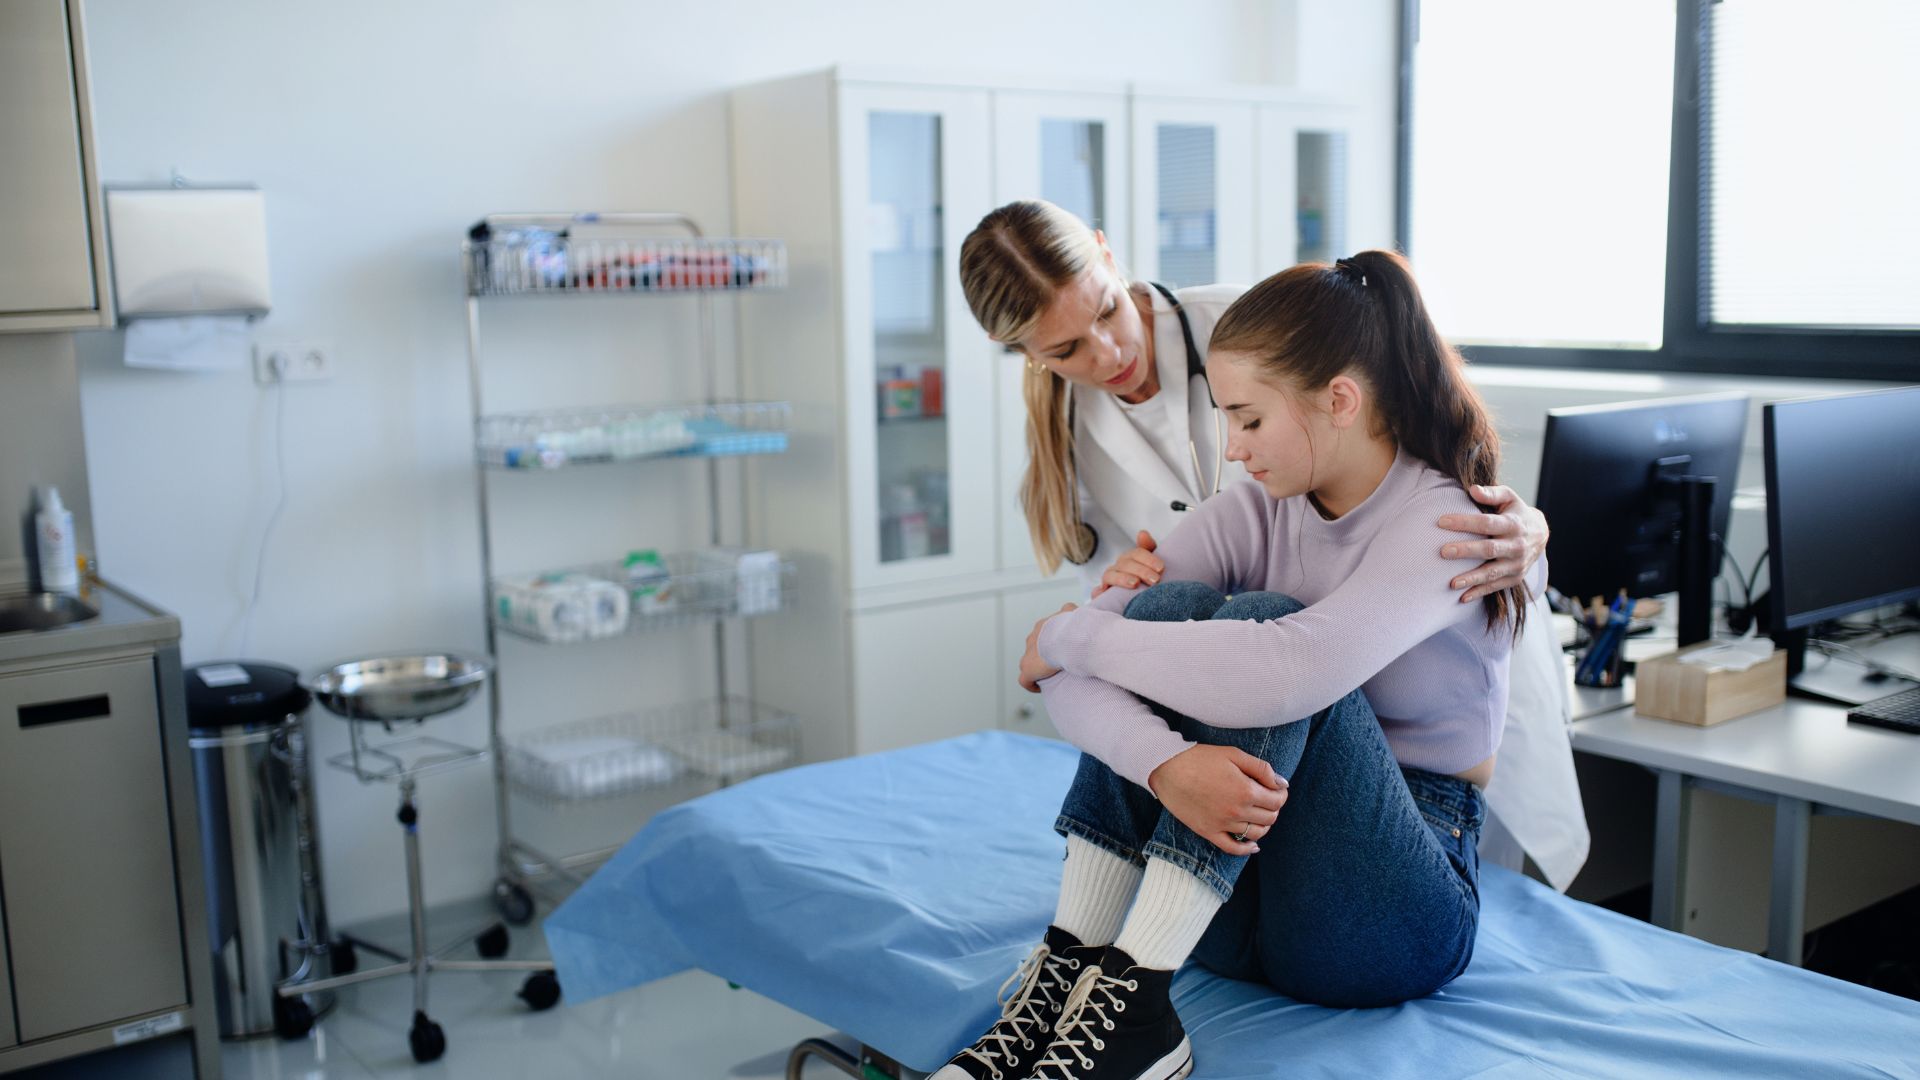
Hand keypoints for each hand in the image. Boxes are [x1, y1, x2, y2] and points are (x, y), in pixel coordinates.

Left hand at [1018, 603, 1076, 692]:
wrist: (1065, 638)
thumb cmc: (1072, 628)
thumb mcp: (1074, 613)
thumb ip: (1074, 611)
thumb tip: (1081, 609)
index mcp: (1043, 626)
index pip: (1044, 633)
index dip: (1052, 642)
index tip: (1061, 648)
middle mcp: (1033, 638)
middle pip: (1036, 647)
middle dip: (1044, 654)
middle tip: (1057, 662)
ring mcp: (1028, 654)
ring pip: (1030, 662)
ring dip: (1038, 668)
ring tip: (1050, 675)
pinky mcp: (1027, 669)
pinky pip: (1025, 680)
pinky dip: (1031, 684)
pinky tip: (1038, 687)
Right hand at [1092, 530, 1163, 597]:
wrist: (1144, 603)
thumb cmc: (1149, 581)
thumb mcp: (1154, 566)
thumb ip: (1149, 548)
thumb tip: (1142, 533)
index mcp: (1131, 559)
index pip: (1137, 553)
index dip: (1148, 559)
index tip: (1161, 568)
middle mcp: (1119, 567)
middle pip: (1126, 564)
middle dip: (1141, 570)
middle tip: (1155, 580)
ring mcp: (1109, 580)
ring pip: (1110, 575)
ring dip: (1122, 578)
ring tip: (1135, 584)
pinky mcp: (1102, 595)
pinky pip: (1097, 592)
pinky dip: (1098, 592)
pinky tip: (1103, 593)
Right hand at [1146, 745, 1288, 855]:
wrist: (1167, 768)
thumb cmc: (1200, 758)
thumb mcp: (1234, 754)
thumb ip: (1261, 768)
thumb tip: (1281, 783)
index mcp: (1246, 790)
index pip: (1277, 801)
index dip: (1281, 795)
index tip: (1277, 789)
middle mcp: (1237, 811)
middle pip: (1269, 818)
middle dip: (1274, 808)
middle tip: (1268, 799)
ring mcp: (1223, 824)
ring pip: (1256, 834)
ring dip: (1263, 825)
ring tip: (1258, 815)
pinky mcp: (1209, 832)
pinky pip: (1233, 848)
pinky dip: (1247, 849)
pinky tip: (1252, 845)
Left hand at [1436, 485, 1549, 602]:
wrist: (1540, 535)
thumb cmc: (1516, 513)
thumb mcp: (1509, 498)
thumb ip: (1492, 494)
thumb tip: (1472, 490)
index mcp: (1513, 524)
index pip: (1487, 523)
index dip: (1465, 522)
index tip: (1441, 521)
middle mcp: (1517, 546)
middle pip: (1489, 549)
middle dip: (1466, 551)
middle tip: (1443, 552)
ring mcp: (1517, 564)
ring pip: (1492, 572)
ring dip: (1472, 578)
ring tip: (1451, 583)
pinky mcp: (1515, 578)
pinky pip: (1496, 587)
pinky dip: (1479, 592)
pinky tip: (1462, 597)